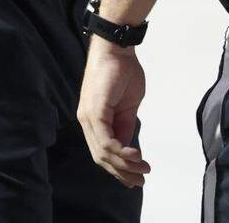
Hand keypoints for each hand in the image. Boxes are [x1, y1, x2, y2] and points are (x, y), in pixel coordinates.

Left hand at [77, 39, 150, 187]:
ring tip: (142, 170)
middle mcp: (86, 121)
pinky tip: (135, 155)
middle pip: (101, 157)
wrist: (117, 47)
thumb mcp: (129, 104)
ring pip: (103, 152)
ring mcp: (88, 117)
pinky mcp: (94, 111)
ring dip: (124, 164)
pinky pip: (106, 139)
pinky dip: (121, 151)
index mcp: (93, 119)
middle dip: (122, 172)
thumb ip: (125, 124)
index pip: (103, 151)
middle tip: (140, 180)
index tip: (135, 176)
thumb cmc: (123, 70)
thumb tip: (128, 144)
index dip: (118, 167)